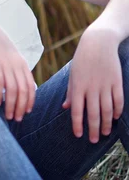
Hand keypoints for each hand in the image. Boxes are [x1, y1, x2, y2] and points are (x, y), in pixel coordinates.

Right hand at [0, 15, 35, 120]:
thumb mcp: (7, 54)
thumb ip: (14, 67)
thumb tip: (17, 82)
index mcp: (21, 63)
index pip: (30, 86)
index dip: (29, 101)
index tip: (26, 112)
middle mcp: (16, 64)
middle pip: (23, 91)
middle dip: (21, 107)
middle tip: (17, 119)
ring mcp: (6, 64)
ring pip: (13, 90)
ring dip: (11, 105)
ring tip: (8, 116)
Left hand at [62, 28, 123, 142]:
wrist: (98, 43)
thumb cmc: (82, 59)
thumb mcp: (73, 74)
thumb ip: (70, 92)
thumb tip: (66, 107)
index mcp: (78, 86)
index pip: (77, 110)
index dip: (77, 124)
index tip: (78, 135)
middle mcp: (91, 87)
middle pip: (93, 113)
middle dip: (93, 129)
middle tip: (94, 141)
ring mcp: (105, 85)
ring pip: (107, 109)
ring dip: (107, 123)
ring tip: (106, 133)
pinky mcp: (116, 81)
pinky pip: (118, 100)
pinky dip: (117, 110)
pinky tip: (115, 118)